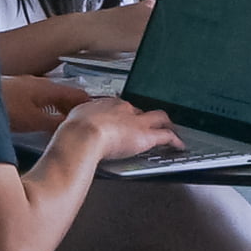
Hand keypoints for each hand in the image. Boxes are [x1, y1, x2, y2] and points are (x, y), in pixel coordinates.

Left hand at [0, 74, 82, 137]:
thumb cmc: (6, 107)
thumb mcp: (35, 121)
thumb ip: (56, 123)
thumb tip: (73, 126)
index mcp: (50, 88)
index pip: (79, 94)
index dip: (90, 107)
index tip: (94, 119)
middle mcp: (42, 83)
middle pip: (67, 95)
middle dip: (75, 110)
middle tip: (79, 127)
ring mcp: (29, 85)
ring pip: (53, 97)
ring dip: (61, 110)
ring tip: (63, 126)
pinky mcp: (18, 91)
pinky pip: (41, 98)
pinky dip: (48, 108)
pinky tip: (42, 119)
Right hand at [54, 92, 176, 172]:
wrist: (82, 136)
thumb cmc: (73, 132)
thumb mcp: (71, 124)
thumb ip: (75, 127)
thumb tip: (70, 136)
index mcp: (104, 104)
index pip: (121, 108)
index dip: (125, 115)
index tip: (124, 121)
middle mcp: (123, 109)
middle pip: (141, 109)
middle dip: (146, 116)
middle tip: (150, 122)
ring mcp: (137, 122)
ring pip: (159, 117)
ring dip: (166, 123)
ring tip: (171, 129)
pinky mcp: (146, 136)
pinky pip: (167, 136)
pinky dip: (175, 141)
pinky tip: (180, 145)